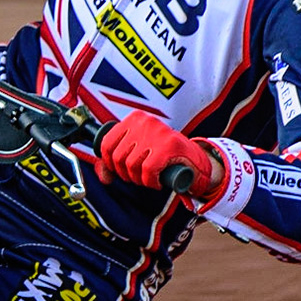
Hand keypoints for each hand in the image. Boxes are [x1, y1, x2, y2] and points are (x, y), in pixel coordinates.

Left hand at [94, 112, 223, 200]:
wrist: (196, 160)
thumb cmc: (164, 155)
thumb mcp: (138, 151)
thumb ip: (116, 161)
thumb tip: (104, 177)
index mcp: (135, 118)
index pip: (107, 143)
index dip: (109, 162)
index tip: (119, 170)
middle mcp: (145, 122)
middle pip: (118, 157)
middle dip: (126, 174)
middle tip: (138, 176)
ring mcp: (157, 134)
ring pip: (131, 166)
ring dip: (139, 179)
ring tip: (149, 177)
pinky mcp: (167, 147)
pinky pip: (147, 171)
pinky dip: (150, 182)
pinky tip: (157, 182)